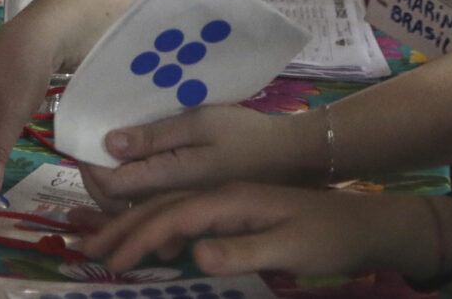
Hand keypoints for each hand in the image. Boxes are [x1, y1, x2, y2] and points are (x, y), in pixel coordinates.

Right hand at [77, 182, 432, 280]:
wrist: (363, 221)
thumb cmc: (328, 235)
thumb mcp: (290, 246)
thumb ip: (243, 250)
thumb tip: (195, 256)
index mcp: (230, 197)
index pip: (172, 217)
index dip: (138, 238)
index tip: (110, 261)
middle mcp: (222, 190)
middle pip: (162, 206)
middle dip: (123, 227)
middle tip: (88, 250)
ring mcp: (228, 198)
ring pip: (170, 207)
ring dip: (136, 224)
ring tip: (107, 243)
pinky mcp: (236, 209)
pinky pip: (186, 214)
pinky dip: (162, 227)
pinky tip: (157, 243)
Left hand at [80, 105, 334, 206]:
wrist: (293, 159)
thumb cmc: (247, 135)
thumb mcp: (201, 123)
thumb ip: (155, 136)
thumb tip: (109, 144)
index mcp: (168, 176)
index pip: (113, 186)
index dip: (91, 172)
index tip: (82, 150)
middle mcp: (170, 197)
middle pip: (118, 205)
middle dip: (94, 191)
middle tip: (84, 162)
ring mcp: (182, 204)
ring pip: (135, 212)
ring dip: (112, 202)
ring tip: (97, 184)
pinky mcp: (194, 203)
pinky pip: (155, 211)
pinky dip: (137, 206)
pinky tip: (133, 191)